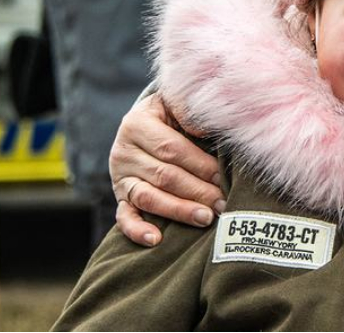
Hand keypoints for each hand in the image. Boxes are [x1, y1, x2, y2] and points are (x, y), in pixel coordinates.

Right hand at [110, 93, 223, 245]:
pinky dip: (137, 230)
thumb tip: (204, 130)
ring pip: (148, 197)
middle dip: (197, 191)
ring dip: (178, 210)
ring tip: (205, 218)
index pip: (171, 149)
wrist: (150, 121)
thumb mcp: (178, 105)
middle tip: (222, 204)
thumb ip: (190, 112)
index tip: (223, 178)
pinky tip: (155, 239)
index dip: (199, 165)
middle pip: (163, 176)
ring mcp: (120, 177)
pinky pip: (124, 217)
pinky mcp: (120, 197)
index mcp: (137, 123)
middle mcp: (123, 152)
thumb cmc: (174, 115)